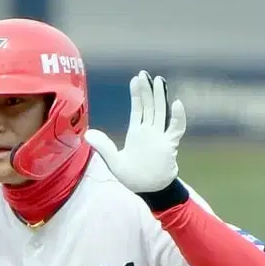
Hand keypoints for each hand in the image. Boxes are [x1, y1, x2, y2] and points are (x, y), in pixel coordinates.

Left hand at [85, 71, 185, 192]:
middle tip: (146, 74)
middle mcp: (150, 131)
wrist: (149, 190)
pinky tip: (176, 104)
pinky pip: (176, 128)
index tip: (135, 79)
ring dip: (161, 97)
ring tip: (160, 81)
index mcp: (137, 133)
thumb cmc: (132, 177)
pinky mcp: (170, 145)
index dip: (137, 94)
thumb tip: (87, 134)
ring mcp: (161, 136)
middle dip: (148, 90)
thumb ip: (103, 146)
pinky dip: (177, 117)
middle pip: (150, 106)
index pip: (138, 109)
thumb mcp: (114, 161)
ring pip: (162, 112)